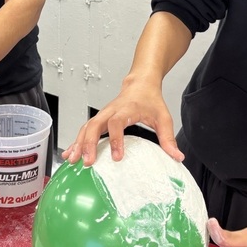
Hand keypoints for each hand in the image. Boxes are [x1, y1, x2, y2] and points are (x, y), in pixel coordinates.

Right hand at [62, 78, 183, 166]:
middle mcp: (111, 111)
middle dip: (88, 143)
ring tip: (72, 160)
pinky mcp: (99, 119)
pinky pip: (84, 130)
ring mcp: (103, 114)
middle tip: (87, 161)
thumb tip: (177, 157)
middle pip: (94, 124)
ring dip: (78, 143)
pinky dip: (76, 142)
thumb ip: (168, 138)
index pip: (117, 123)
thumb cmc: (151, 100)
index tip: (117, 157)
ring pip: (86, 127)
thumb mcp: (163, 118)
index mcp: (126, 109)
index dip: (116, 140)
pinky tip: (70, 154)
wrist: (140, 84)